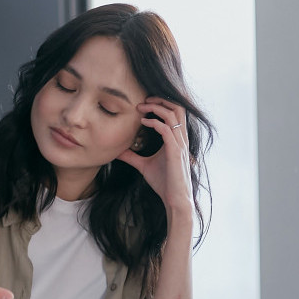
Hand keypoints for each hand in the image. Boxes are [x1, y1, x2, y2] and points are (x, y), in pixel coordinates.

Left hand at [118, 97, 193, 220]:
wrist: (174, 199)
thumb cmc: (164, 183)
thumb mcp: (144, 166)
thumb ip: (133, 157)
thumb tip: (117, 152)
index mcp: (176, 139)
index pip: (175, 113)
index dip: (161, 104)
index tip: (144, 104)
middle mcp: (180, 139)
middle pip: (178, 108)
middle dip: (161, 100)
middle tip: (143, 100)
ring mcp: (179, 144)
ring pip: (173, 115)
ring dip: (156, 107)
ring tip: (141, 107)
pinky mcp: (175, 152)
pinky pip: (167, 129)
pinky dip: (155, 122)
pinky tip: (143, 122)